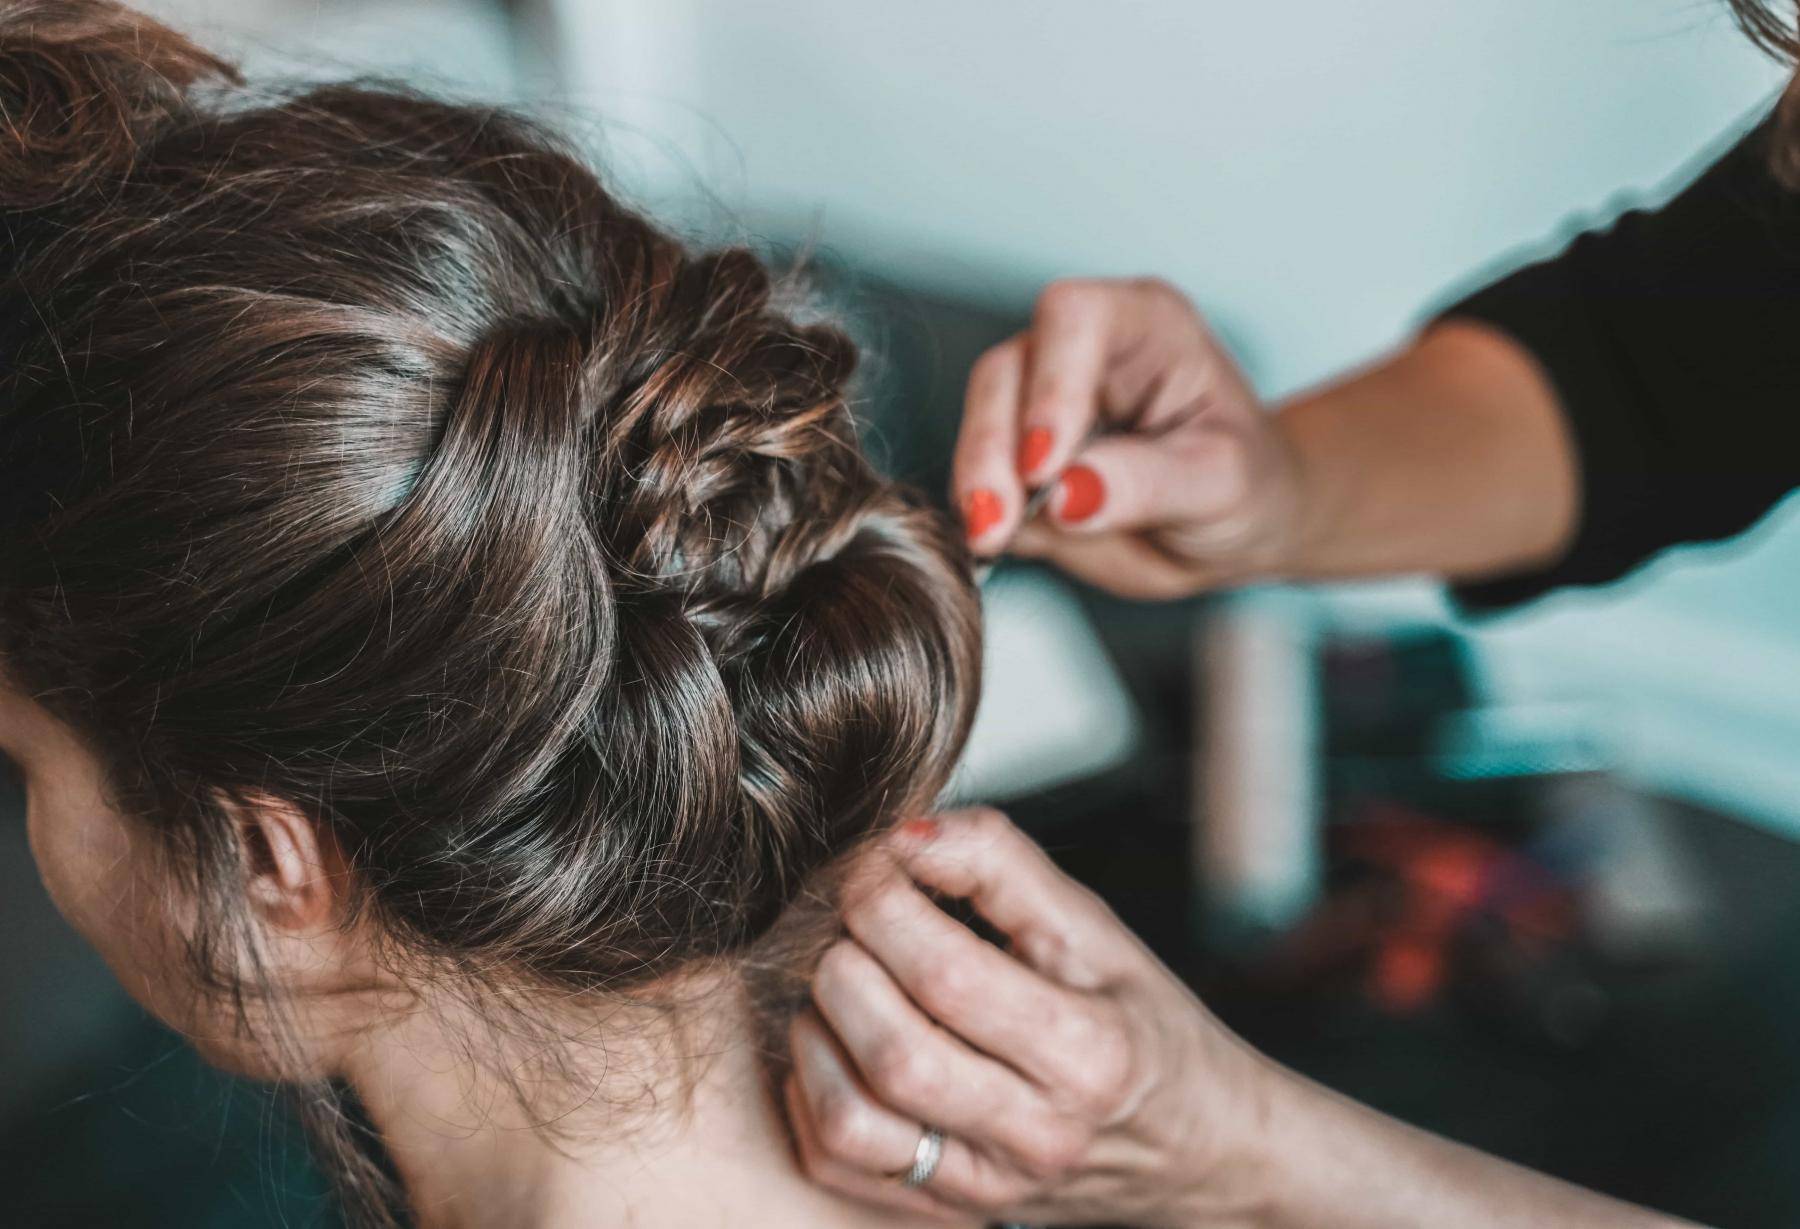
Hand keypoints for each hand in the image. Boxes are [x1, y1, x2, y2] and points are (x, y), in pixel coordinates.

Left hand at [785, 808, 1277, 1227]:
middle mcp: (1038, 1133)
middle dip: (845, 966)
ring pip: (851, 1124)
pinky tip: (839, 1047)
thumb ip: (1001, 865)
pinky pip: (839, 1166)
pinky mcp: (949, 1210)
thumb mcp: (1095, 927)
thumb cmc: (1140, 1023)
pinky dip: (811, 1098)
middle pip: (893, 1052)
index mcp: (1089, 1053)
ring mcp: (989, 1184)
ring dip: (818, 1037)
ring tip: (843, 987)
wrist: (1197, 1144)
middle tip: (855, 925)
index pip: (947, 974)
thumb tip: (906, 835)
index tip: (876, 867)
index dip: (886, 903)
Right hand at [955, 277, 1302, 598]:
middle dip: (994, 447)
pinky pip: (976, 475)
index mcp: (1144, 325)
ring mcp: (1039, 403)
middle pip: (1006, 370)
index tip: (1046, 465)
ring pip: (979, 419)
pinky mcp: (1016, 458)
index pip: (1074, 318)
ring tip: (991, 538)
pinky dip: (974, 510)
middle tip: (1000, 518)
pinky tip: (989, 543)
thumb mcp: (1220, 484)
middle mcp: (1081, 352)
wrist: (1234, 528)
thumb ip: (1149, 483)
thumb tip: (1066, 494)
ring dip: (976, 480)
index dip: (1050, 386)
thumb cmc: (1247, 483)